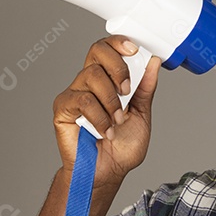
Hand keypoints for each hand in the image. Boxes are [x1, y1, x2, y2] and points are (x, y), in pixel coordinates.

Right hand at [52, 36, 160, 187]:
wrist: (108, 172)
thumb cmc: (121, 147)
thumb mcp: (142, 114)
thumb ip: (145, 88)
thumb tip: (153, 63)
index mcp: (107, 80)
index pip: (107, 49)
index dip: (118, 42)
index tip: (133, 49)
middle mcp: (88, 83)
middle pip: (96, 52)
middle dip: (118, 67)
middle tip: (127, 90)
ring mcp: (74, 94)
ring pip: (92, 76)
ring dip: (111, 100)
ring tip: (117, 121)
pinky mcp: (63, 109)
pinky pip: (82, 100)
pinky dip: (99, 116)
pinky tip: (105, 130)